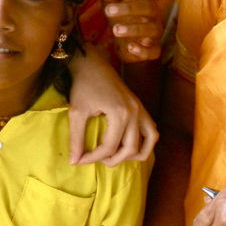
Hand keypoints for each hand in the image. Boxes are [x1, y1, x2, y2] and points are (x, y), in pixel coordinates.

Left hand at [67, 43, 157, 165]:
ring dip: (133, 154)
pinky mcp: (141, 107)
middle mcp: (135, 113)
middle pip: (130, 149)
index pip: (109, 147)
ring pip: (148, 143)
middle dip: (113, 160)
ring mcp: (141, 110)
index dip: (92, 158)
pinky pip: (152, 131)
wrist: (92, 63)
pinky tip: (129, 145)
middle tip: (96, 159)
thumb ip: (76, 139)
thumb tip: (74, 161)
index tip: (79, 159)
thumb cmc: (83, 85)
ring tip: (114, 155)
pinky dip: (145, 143)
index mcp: (119, 114)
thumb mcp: (76, 112)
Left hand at [101, 0, 162, 62]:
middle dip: (128, 8)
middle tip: (107, 11)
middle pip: (148, 7)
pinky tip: (130, 48)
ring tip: (115, 30)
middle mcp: (154, 14)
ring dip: (134, 29)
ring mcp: (156, 32)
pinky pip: (153, 50)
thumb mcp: (113, 5)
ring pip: (152, 29)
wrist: (129, 45)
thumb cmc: (123, 19)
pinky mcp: (154, 50)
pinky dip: (143, 50)